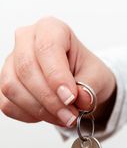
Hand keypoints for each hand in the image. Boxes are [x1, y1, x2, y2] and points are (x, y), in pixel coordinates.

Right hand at [0, 17, 115, 127]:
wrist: (81, 83)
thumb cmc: (88, 72)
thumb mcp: (97, 77)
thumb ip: (90, 87)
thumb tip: (82, 99)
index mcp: (51, 29)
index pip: (46, 48)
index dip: (57, 76)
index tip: (71, 98)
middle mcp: (26, 40)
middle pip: (26, 69)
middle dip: (50, 99)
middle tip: (71, 116)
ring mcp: (11, 62)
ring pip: (12, 88)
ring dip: (41, 110)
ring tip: (65, 118)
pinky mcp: (5, 84)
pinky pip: (8, 104)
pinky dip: (31, 115)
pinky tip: (51, 116)